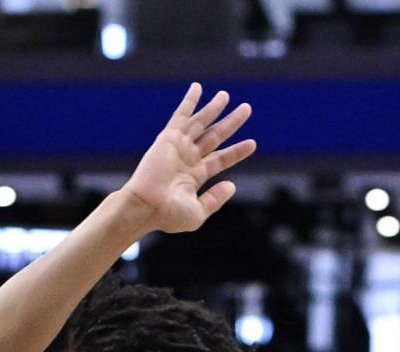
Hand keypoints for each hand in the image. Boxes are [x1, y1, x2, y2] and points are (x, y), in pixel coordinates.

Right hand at [119, 84, 255, 236]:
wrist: (147, 207)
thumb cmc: (169, 215)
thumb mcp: (198, 212)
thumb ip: (215, 199)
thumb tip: (232, 186)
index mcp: (196, 176)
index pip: (221, 159)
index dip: (237, 151)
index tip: (252, 143)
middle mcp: (189, 158)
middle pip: (215, 136)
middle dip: (231, 123)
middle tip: (247, 108)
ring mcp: (179, 147)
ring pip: (201, 123)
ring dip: (214, 108)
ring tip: (226, 95)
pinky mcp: (168, 138)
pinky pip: (181, 116)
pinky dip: (189, 101)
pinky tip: (198, 88)